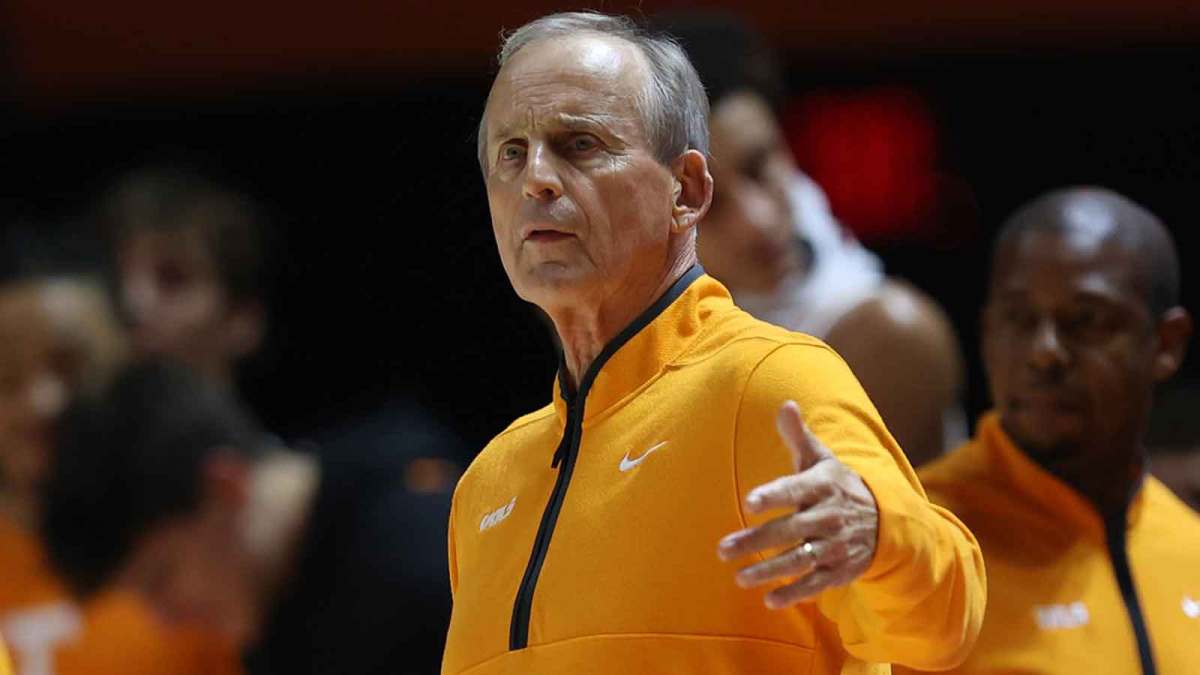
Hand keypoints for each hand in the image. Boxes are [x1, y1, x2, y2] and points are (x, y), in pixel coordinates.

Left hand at [717, 400, 878, 608]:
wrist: (886, 518)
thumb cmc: (837, 484)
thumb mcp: (821, 459)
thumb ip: (798, 436)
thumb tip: (785, 404)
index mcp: (823, 485)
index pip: (795, 489)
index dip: (773, 495)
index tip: (749, 502)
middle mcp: (830, 516)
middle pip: (789, 530)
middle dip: (756, 542)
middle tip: (723, 550)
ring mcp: (836, 545)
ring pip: (800, 560)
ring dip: (769, 572)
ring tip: (739, 577)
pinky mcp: (842, 569)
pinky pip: (817, 584)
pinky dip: (796, 593)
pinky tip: (770, 600)